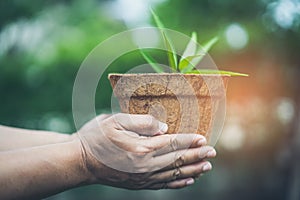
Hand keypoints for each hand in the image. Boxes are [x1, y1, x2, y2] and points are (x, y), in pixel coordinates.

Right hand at [74, 113, 216, 188]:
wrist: (79, 162)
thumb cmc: (96, 137)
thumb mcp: (115, 120)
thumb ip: (142, 122)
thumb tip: (164, 128)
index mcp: (141, 148)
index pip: (173, 143)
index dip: (190, 140)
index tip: (204, 138)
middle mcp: (145, 166)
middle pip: (177, 160)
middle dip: (197, 155)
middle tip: (212, 152)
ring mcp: (142, 178)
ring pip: (174, 174)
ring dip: (192, 169)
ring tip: (206, 166)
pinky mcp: (138, 184)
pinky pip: (164, 185)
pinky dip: (178, 182)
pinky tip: (188, 180)